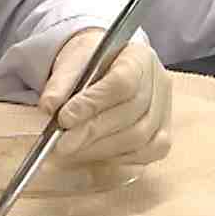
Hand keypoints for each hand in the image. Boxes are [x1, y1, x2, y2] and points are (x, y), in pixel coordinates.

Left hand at [38, 29, 171, 165]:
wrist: (103, 69)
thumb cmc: (89, 66)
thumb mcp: (70, 64)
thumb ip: (60, 84)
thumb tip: (49, 106)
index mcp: (138, 56)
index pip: (123, 82)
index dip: (93, 103)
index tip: (64, 119)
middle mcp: (159, 82)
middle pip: (132, 112)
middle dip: (93, 131)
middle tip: (62, 144)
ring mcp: (165, 109)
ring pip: (140, 137)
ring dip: (102, 148)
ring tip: (73, 150)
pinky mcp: (163, 133)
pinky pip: (148, 152)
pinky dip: (120, 159)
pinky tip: (95, 154)